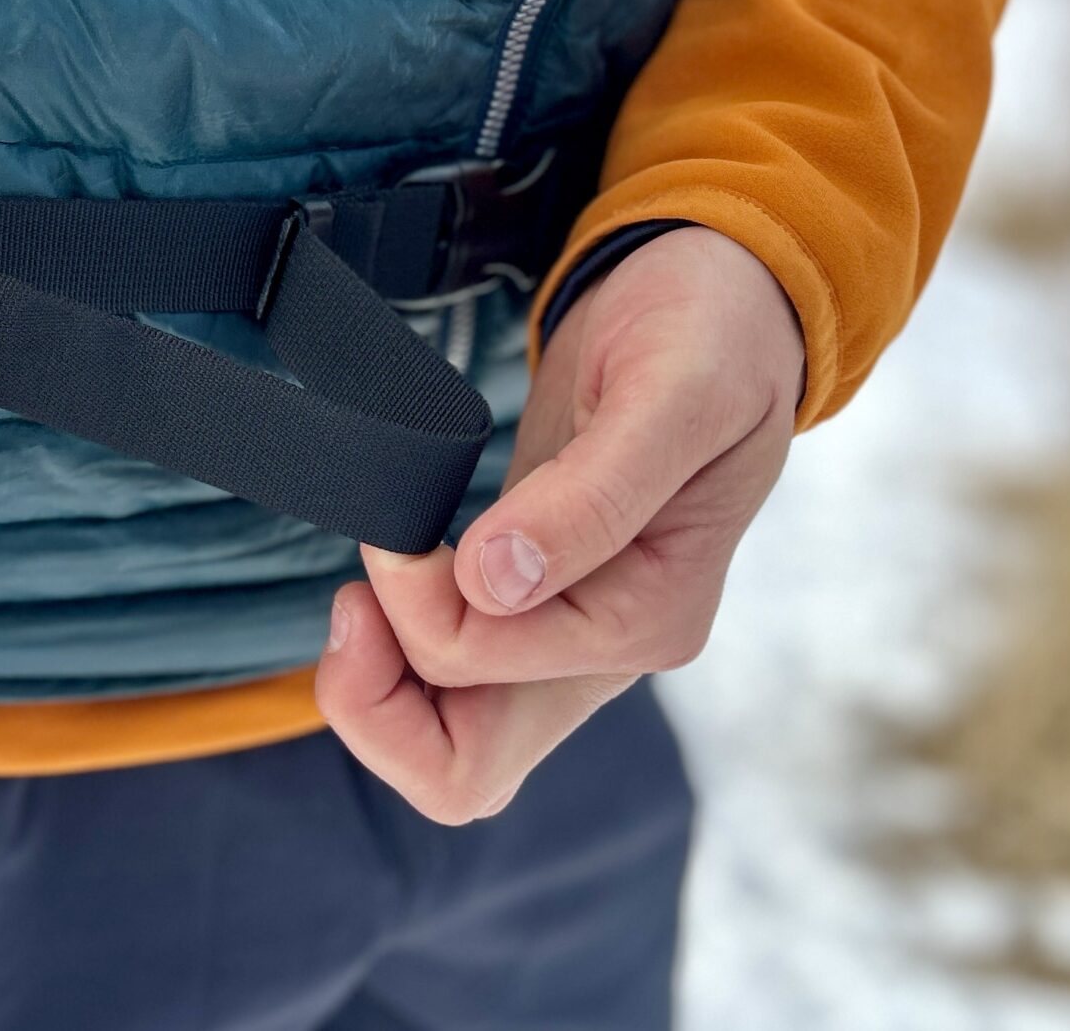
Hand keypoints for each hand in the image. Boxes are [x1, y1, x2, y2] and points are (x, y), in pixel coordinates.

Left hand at [316, 225, 802, 822]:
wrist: (722, 303)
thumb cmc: (710, 335)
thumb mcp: (671, 392)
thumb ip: (592, 494)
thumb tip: (496, 580)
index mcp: (651, 617)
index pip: (486, 673)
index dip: (415, 613)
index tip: (393, 534)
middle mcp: (610, 650)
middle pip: (465, 767)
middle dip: (377, 703)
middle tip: (347, 597)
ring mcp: (570, 634)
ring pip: (448, 738)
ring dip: (379, 683)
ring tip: (359, 586)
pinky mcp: (536, 602)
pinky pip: (449, 680)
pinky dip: (395, 647)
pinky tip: (389, 576)